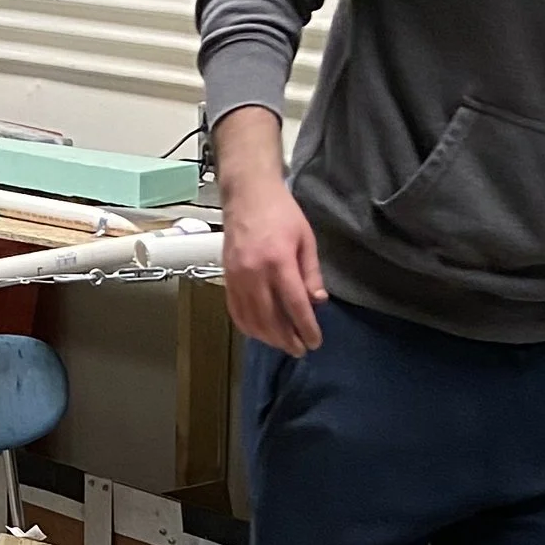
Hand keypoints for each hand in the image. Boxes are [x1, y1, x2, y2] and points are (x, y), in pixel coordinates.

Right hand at [213, 103, 326, 353]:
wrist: (247, 194)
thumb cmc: (281, 212)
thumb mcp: (305, 239)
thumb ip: (311, 273)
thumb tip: (317, 303)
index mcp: (279, 261)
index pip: (295, 305)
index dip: (306, 328)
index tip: (314, 342)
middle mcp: (255, 273)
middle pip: (272, 320)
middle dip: (288, 339)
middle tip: (300, 349)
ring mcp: (238, 278)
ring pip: (253, 321)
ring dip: (269, 338)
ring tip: (284, 344)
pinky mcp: (227, 279)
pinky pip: (236, 313)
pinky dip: (249, 328)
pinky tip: (261, 333)